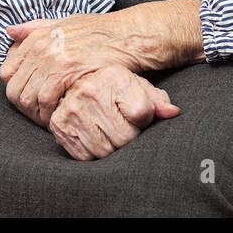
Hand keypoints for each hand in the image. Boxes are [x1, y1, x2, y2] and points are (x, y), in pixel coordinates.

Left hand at [0, 11, 141, 126]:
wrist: (127, 34)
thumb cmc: (99, 32)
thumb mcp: (65, 23)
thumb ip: (35, 28)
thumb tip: (10, 31)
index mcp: (37, 37)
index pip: (6, 71)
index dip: (15, 89)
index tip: (29, 99)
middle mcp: (40, 46)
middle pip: (13, 88)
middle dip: (24, 107)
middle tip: (38, 116)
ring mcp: (52, 57)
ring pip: (27, 96)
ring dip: (36, 113)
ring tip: (48, 119)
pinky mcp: (66, 69)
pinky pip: (46, 99)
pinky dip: (50, 112)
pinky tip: (60, 116)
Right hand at [48, 65, 179, 160]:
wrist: (75, 85)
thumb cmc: (114, 90)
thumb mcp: (138, 88)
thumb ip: (157, 100)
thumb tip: (173, 113)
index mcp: (115, 77)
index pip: (142, 113)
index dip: (145, 120)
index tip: (137, 115)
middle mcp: (90, 91)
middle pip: (124, 137)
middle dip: (129, 137)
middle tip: (123, 126)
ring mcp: (71, 109)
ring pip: (105, 151)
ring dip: (111, 147)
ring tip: (108, 131)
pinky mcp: (59, 126)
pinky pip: (85, 156)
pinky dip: (92, 152)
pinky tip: (93, 136)